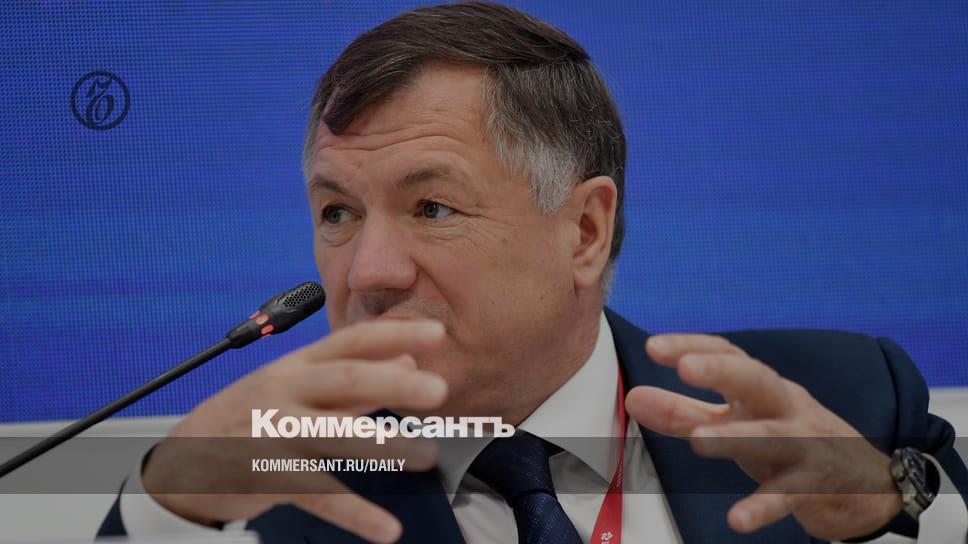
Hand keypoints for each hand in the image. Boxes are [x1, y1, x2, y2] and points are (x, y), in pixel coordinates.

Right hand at [143, 319, 448, 543]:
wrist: (183, 462)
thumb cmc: (251, 418)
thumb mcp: (298, 390)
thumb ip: (354, 382)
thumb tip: (409, 364)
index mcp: (296, 365)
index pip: (350, 341)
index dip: (394, 334)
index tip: (436, 333)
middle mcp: (285, 391)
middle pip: (345, 380)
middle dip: (393, 384)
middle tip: (439, 390)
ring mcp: (273, 432)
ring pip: (335, 434)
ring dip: (385, 445)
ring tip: (427, 455)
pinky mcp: (266, 476)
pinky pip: (317, 495)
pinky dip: (355, 513)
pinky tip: (387, 529)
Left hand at [625, 334, 901, 540]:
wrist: (869, 483)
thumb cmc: (789, 441)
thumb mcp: (739, 423)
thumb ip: (684, 411)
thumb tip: (633, 397)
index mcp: (762, 389)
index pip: (730, 355)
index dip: (694, 345)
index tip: (655, 346)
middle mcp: (784, 409)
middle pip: (757, 380)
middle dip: (722, 370)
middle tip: (685, 367)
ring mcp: (803, 446)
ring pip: (772, 436)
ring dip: (736, 436)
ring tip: (697, 439)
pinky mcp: (814, 487)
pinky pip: (787, 495)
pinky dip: (763, 506)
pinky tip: (737, 519)